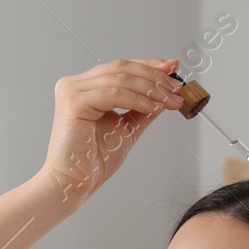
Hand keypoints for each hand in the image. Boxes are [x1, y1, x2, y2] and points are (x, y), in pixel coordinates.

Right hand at [39, 58, 184, 202]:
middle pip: (121, 68)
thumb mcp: (126, 129)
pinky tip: (152, 108)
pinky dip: (136, 100)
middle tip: (176, 87)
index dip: (149, 65)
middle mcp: (75, 85)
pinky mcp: (73, 102)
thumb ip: (141, 110)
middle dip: (154, 77)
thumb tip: (163, 96)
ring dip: (150, 89)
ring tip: (169, 100)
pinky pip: (113, 93)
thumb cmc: (93, 161)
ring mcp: (72, 91)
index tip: (173, 68)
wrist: (74, 182)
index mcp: (85, 88)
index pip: (121, 68)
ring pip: (120, 78)